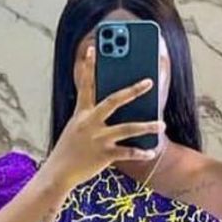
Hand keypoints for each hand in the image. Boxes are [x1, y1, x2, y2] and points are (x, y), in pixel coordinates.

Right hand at [45, 45, 164, 190]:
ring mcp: (98, 139)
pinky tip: (152, 151)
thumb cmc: (70, 149)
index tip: (93, 48)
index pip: (85, 85)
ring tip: (162, 124)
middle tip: (149, 82)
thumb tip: (114, 107)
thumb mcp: (76, 128)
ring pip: (127, 128)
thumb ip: (91, 116)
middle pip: (113, 101)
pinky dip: (141, 153)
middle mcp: (90, 123)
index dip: (88, 66)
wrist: (59, 173)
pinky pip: (127, 153)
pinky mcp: (104, 155)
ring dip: (147, 125)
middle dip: (132, 90)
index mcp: (81, 113)